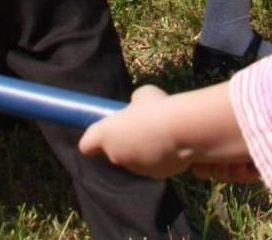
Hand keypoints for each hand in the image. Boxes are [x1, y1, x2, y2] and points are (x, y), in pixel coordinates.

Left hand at [79, 86, 196, 179]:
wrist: (184, 131)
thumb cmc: (157, 108)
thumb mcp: (143, 95)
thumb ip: (136, 105)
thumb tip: (140, 107)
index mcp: (106, 136)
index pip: (87, 145)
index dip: (94, 139)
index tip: (104, 131)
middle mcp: (117, 156)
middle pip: (116, 151)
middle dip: (128, 141)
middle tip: (145, 124)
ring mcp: (138, 169)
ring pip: (140, 159)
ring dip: (148, 149)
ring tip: (167, 132)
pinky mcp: (159, 175)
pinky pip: (161, 164)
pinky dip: (168, 158)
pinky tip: (181, 143)